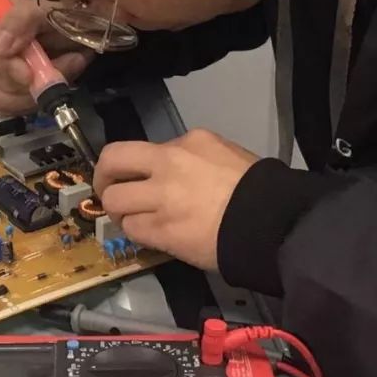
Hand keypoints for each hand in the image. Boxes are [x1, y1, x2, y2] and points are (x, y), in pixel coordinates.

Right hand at [0, 0, 93, 114]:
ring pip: (6, 99)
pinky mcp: (23, 85)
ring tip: (70, 65)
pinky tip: (68, 71)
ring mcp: (7, 70)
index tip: (27, 72)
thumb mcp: (46, 1)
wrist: (97, 8)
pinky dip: (49, 93)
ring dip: (40, 90)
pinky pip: (24, 104)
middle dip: (25, 84)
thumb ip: (22, 18)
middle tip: (55, 70)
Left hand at [94, 129, 258, 270]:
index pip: (141, 148)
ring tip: (132, 218)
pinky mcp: (162, 229)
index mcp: (189, 141)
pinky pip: (132, 229)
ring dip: (119, 211)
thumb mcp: (225, 155)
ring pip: (115, 200)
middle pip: (112, 160)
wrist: (274, 222)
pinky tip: (149, 234)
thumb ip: (192, 158)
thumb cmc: (258, 190)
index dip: (130, 165)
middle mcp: (168, 163)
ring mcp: (162, 197)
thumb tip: (168, 172)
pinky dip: (135, 232)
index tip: (130, 176)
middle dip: (102, 177)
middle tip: (108, 191)